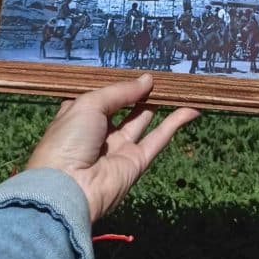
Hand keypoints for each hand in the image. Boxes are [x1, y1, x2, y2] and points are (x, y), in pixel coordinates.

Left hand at [27, 73, 198, 220]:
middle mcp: (100, 131)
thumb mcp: (90, 104)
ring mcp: (119, 148)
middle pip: (127, 107)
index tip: (139, 69)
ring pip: (145, 120)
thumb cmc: (69, 138)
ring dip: (162, 104)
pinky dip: (175, 123)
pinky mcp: (136, 163)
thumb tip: (147, 80)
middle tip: (163, 75)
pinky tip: (191, 108)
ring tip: (179, 86)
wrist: (67, 188)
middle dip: (143, 91)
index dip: (121, 84)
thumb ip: (121, 92)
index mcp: (81, 115)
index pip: (104, 96)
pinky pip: (158, 138)